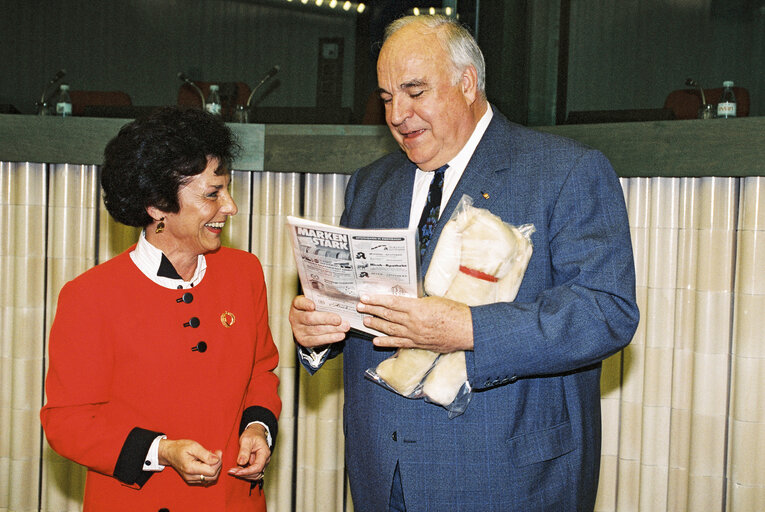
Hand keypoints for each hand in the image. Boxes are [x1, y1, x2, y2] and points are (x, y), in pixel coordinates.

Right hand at [158, 439, 221, 484]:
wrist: (169, 453)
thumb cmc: (180, 448)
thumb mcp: (193, 446)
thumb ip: (205, 454)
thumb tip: (216, 460)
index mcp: (190, 468)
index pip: (211, 471)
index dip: (218, 462)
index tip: (218, 452)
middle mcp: (190, 476)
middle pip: (212, 476)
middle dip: (217, 465)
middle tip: (216, 453)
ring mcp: (191, 479)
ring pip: (210, 478)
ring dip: (214, 468)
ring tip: (210, 457)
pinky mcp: (192, 480)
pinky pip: (206, 479)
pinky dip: (209, 471)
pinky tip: (206, 462)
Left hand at [228, 423, 270, 480]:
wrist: (255, 432)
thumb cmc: (252, 434)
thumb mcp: (246, 439)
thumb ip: (244, 451)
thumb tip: (241, 463)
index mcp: (264, 453)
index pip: (257, 467)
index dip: (247, 472)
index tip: (236, 472)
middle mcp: (265, 460)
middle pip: (256, 473)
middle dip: (243, 474)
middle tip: (231, 471)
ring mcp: (261, 463)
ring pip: (254, 475)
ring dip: (244, 475)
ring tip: (233, 471)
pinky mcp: (257, 465)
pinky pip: (252, 473)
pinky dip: (244, 474)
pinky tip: (237, 470)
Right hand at [289, 295, 349, 347]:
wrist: (307, 325)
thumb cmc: (314, 310)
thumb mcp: (315, 303)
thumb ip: (323, 301)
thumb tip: (340, 302)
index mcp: (297, 305)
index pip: (299, 302)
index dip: (306, 304)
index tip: (313, 305)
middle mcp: (295, 317)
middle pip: (310, 318)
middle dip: (326, 319)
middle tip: (339, 320)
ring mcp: (298, 330)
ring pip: (316, 330)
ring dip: (333, 329)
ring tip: (344, 327)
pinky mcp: (304, 340)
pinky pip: (318, 340)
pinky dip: (331, 338)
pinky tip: (340, 335)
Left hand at [357, 294, 473, 351]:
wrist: (467, 330)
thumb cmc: (454, 312)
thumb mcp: (434, 300)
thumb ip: (418, 302)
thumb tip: (405, 301)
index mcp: (417, 308)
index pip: (391, 302)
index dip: (376, 300)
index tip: (366, 298)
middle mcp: (413, 322)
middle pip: (387, 315)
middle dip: (372, 311)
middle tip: (360, 307)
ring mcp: (414, 334)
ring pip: (390, 329)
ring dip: (376, 325)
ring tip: (365, 321)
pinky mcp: (418, 344)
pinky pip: (399, 343)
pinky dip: (386, 342)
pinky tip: (376, 341)